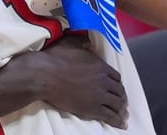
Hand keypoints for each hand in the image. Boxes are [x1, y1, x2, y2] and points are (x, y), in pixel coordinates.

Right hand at [7, 35, 128, 127]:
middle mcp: (103, 81)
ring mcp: (99, 96)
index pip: (116, 76)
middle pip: (119, 90)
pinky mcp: (92, 109)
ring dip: (121, 109)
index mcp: (100, 66)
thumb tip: (88, 42)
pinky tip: (121, 124)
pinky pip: (110, 116)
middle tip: (122, 101)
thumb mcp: (70, 44)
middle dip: (121, 96)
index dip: (117, 83)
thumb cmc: (54, 59)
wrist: (44, 76)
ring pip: (117, 104)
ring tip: (123, 113)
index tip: (116, 86)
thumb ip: (82, 43)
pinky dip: (117, 121)